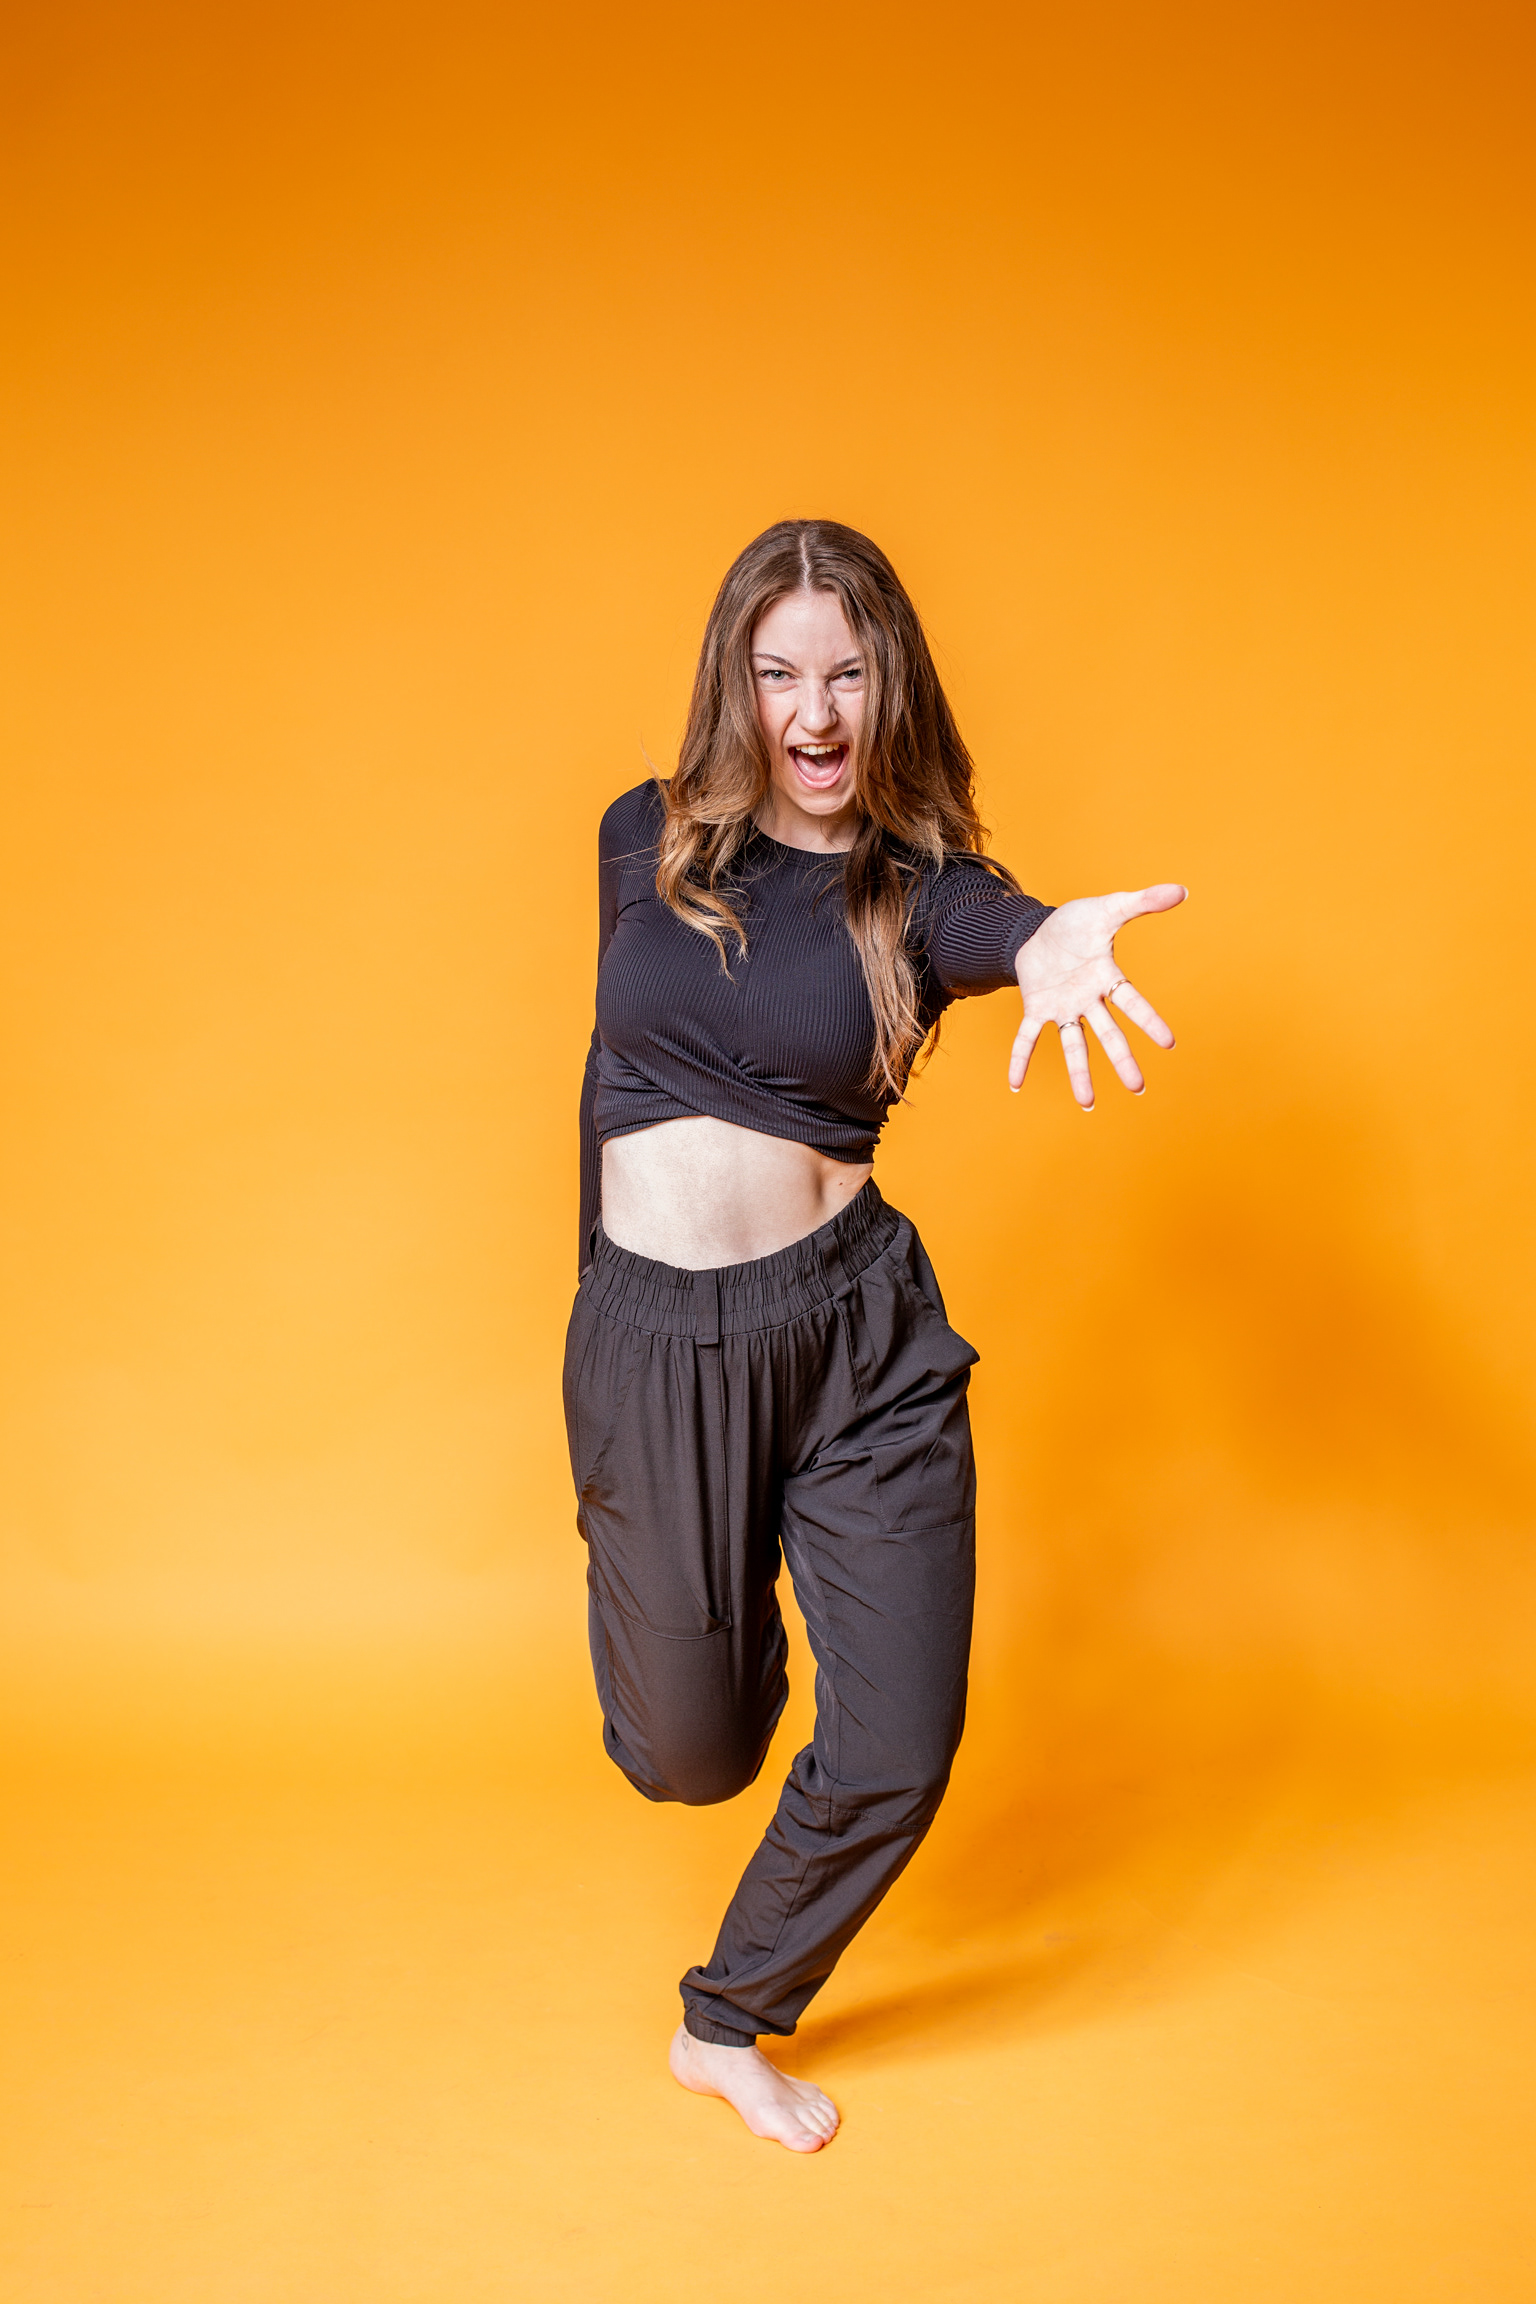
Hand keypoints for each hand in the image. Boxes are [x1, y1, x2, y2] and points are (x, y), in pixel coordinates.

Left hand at [1009, 885, 1185, 1107]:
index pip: (1132, 1002)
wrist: (1038, 928)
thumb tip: (1182, 890)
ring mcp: (1063, 1007)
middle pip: (1109, 1034)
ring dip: (1080, 1074)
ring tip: (1087, 1104)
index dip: (1149, 1020)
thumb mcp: (1108, 907)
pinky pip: (1027, 1038)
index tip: (1168, 1042)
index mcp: (1107, 978)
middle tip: (1138, 1088)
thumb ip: (1143, 901)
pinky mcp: (1036, 1009)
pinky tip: (1014, 1084)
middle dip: (1122, 1060)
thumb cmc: (1078, 922)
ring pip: (1074, 1045)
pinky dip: (1020, 1059)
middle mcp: (1088, 1000)